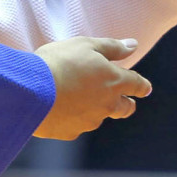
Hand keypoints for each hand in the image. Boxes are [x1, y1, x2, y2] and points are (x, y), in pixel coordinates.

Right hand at [33, 37, 151, 139]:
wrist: (30, 91)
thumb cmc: (59, 62)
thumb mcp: (86, 45)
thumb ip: (111, 47)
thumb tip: (133, 45)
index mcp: (113, 81)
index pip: (136, 84)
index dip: (142, 86)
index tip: (146, 89)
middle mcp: (106, 104)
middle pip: (125, 108)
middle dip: (127, 104)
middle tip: (125, 102)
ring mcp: (89, 121)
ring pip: (98, 116)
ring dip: (94, 108)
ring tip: (76, 96)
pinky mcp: (70, 132)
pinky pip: (76, 125)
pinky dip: (72, 117)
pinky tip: (58, 107)